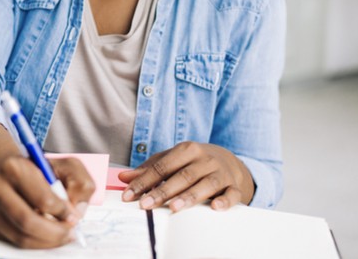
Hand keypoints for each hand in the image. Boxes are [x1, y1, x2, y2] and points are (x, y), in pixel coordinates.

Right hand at [0, 155, 94, 247]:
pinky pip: (13, 242)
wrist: (11, 172)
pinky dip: (34, 244)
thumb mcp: (66, 167)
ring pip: (20, 236)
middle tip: (69, 232)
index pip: (42, 198)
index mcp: (14, 166)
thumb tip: (77, 210)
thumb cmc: (41, 171)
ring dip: (46, 241)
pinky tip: (45, 235)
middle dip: (54, 232)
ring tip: (60, 235)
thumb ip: (80, 184)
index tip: (73, 216)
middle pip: (27, 221)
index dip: (62, 212)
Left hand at [117, 142, 253, 211]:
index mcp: (186, 149)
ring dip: (189, 196)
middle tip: (146, 204)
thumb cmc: (194, 162)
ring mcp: (220, 172)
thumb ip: (149, 168)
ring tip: (174, 207)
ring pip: (205, 184)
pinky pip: (231, 194)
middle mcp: (204, 159)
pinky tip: (215, 207)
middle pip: (182, 176)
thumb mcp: (172, 159)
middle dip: (162, 191)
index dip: (144, 181)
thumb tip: (124, 177)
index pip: (162, 166)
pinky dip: (225, 200)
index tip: (130, 195)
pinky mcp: (234, 186)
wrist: (229, 161)